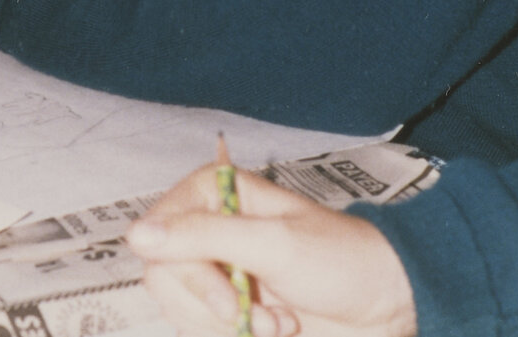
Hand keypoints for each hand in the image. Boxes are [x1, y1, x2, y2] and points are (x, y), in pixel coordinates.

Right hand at [127, 165, 416, 336]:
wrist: (381, 307)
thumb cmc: (336, 259)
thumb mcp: (273, 244)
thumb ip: (204, 237)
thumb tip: (135, 235)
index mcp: (211, 194)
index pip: (158, 232)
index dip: (187, 271)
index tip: (228, 297)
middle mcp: (205, 230)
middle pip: (163, 277)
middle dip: (212, 306)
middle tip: (255, 313)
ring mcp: (215, 273)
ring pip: (180, 312)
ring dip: (229, 329)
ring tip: (279, 323)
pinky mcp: (225, 313)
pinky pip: (200, 332)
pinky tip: (274, 331)